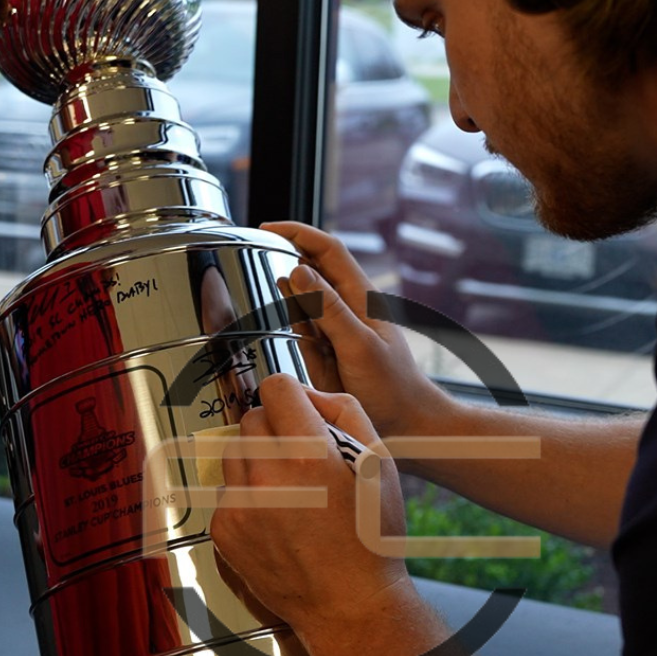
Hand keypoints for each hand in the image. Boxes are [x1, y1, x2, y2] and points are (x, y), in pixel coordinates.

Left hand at [211, 373, 411, 644]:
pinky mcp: (224, 530)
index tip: (299, 411)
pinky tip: (277, 518)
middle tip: (301, 457)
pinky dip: (247, 495)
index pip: (275, 387)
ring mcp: (240, 504)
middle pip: (252, 417)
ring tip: (289, 490)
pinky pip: (227, 490)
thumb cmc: (370, 537)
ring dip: (257, 459)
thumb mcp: (380, 463)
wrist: (349, 606)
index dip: (291, 394)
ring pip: (235, 452)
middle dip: (275, 428)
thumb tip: (308, 394)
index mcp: (308, 452)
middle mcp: (267, 474)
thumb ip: (345, 412)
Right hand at [262, 221, 452, 440]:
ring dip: (281, 292)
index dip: (299, 233)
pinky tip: (271, 320)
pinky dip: (285, 320)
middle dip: (283, 258)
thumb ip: (328, 309)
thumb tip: (296, 271)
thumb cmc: (393, 387)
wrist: (405, 427)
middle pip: (310, 270)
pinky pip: (299, 328)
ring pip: (301, 299)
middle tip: (251, 258)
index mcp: (361, 297)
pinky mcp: (324, 352)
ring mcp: (334, 330)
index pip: (328, 250)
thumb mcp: (358, 345)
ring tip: (256, 291)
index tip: (266, 228)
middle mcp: (346, 308)